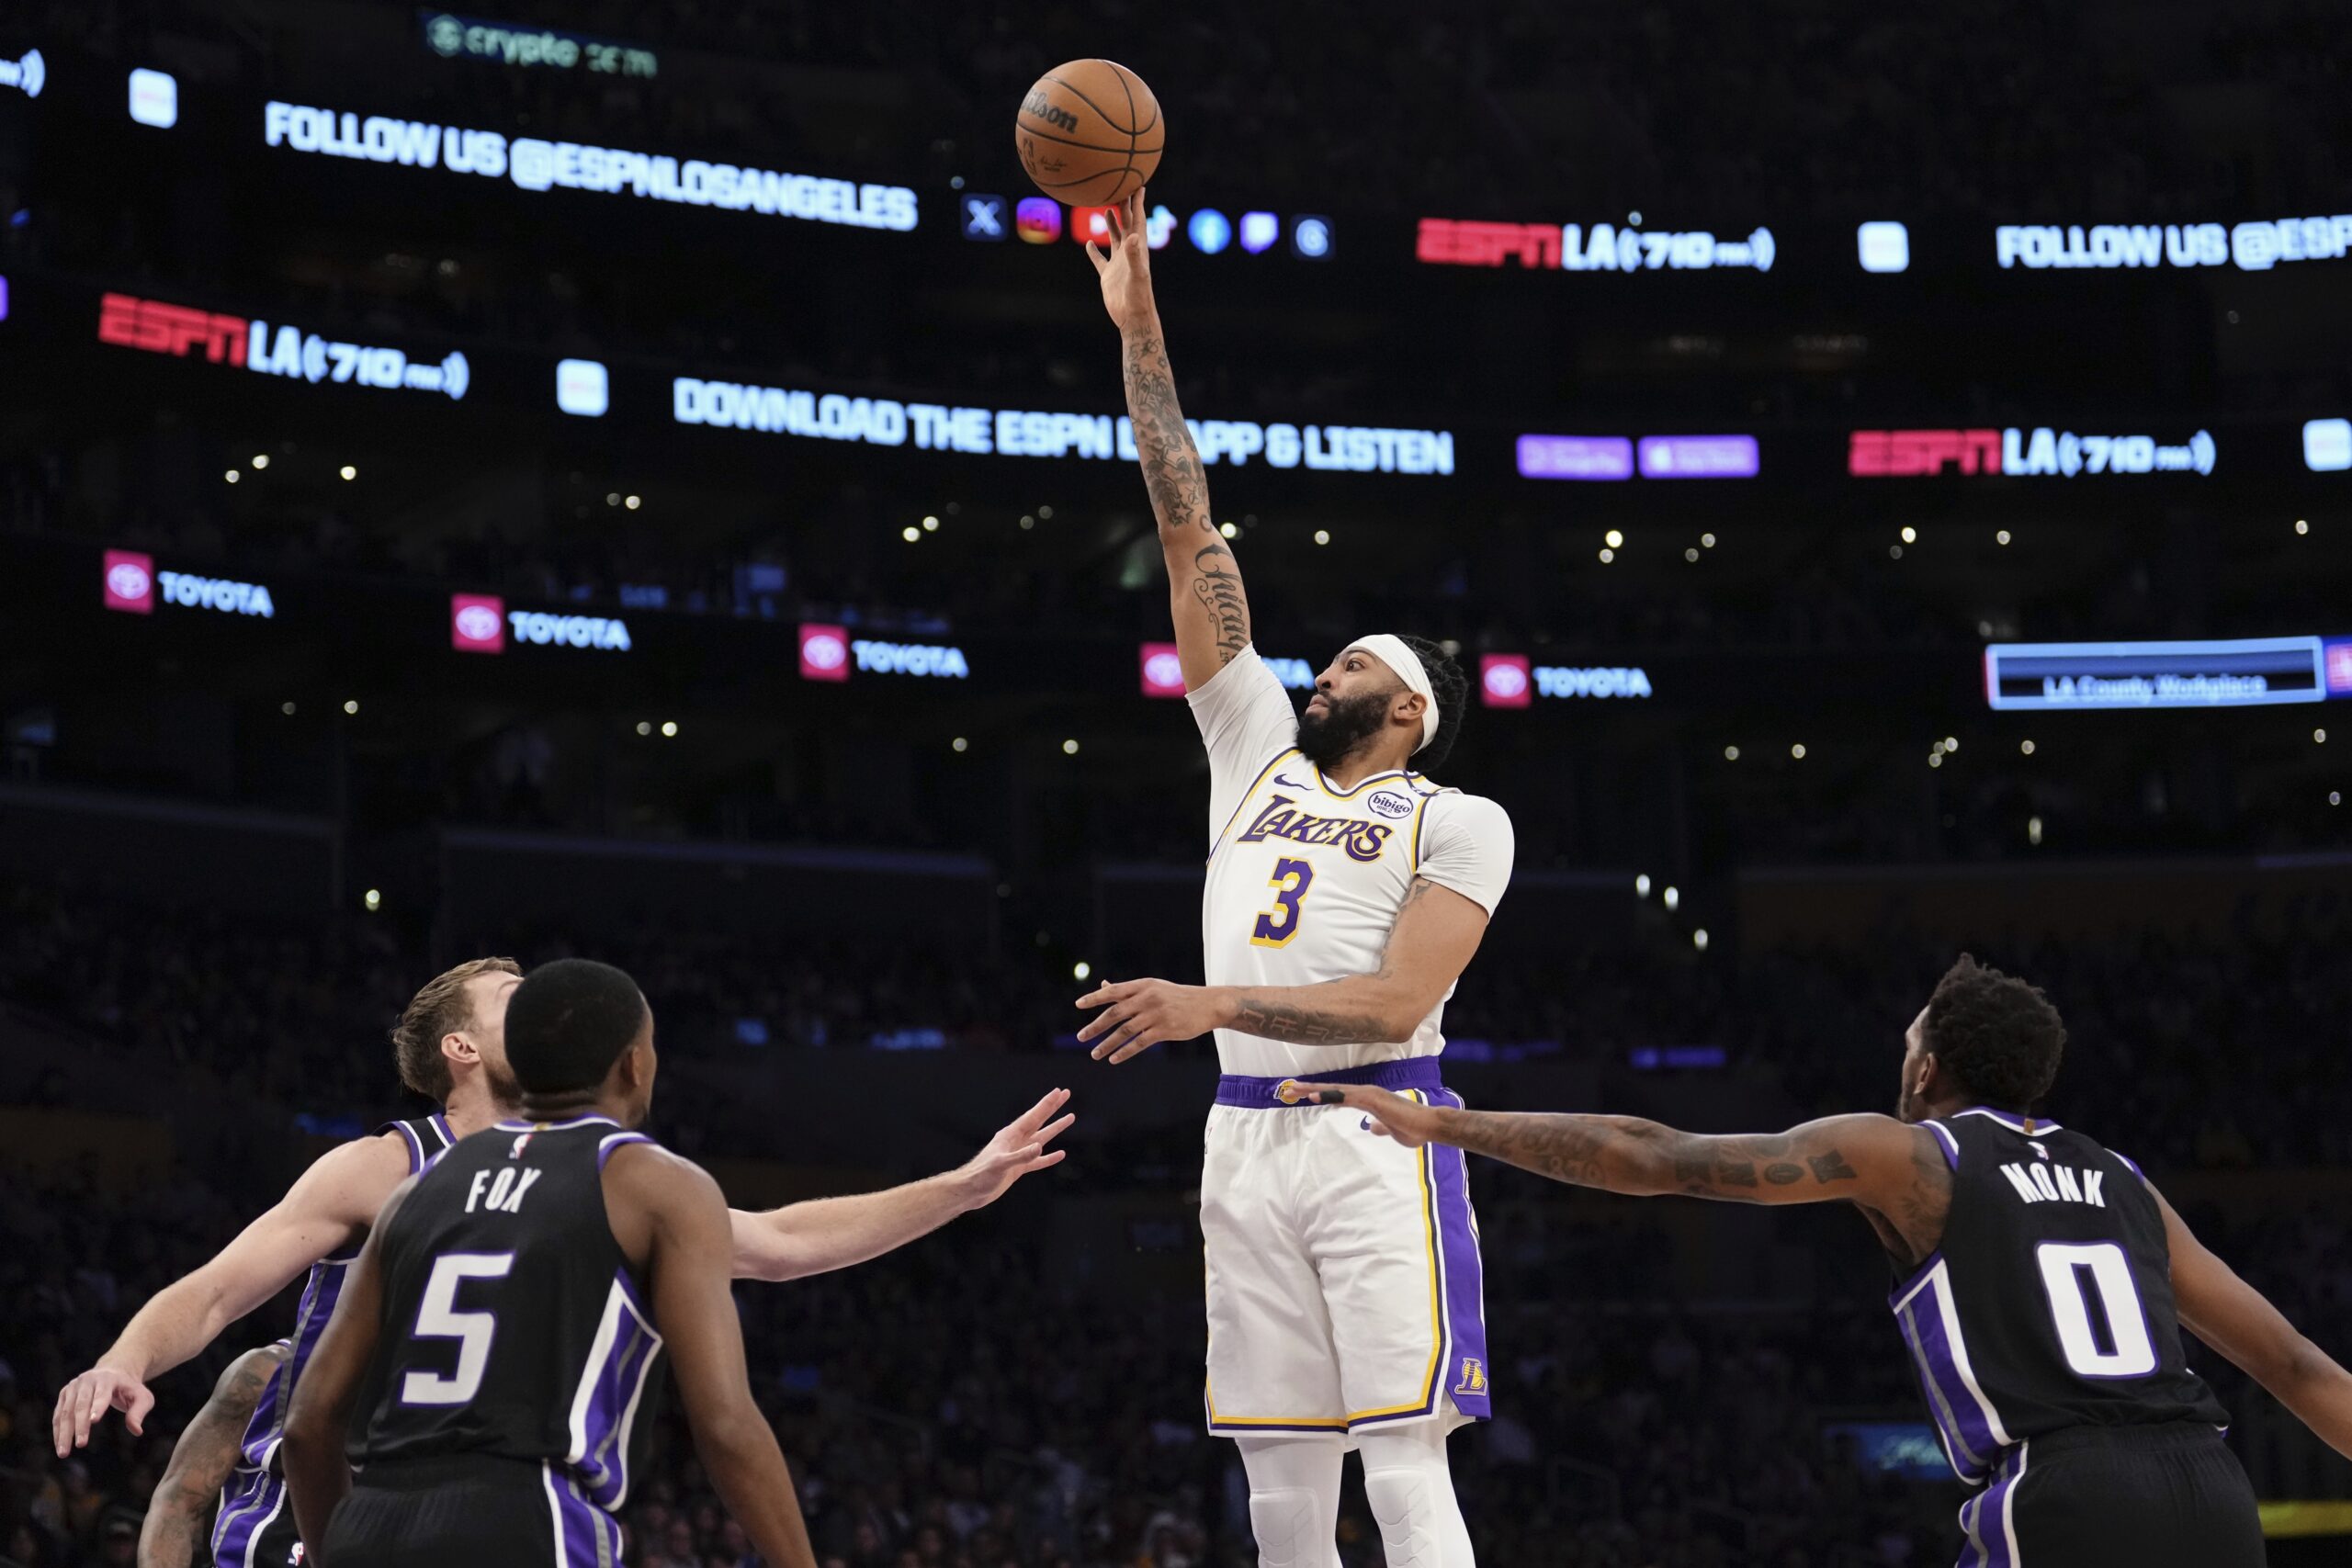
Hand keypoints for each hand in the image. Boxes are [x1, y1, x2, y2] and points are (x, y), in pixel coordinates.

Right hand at [53, 1363, 153, 1454]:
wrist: (114, 1371)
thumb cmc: (130, 1388)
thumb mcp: (142, 1397)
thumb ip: (139, 1413)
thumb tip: (137, 1431)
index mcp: (108, 1378)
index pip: (102, 1394)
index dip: (98, 1407)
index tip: (93, 1422)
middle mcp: (88, 1380)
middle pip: (81, 1405)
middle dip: (80, 1426)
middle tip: (81, 1445)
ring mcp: (73, 1386)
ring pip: (66, 1411)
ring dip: (63, 1433)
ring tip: (64, 1453)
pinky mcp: (64, 1394)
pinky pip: (59, 1414)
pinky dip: (57, 1430)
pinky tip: (59, 1445)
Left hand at [950, 1088, 1074, 1209]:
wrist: (970, 1191)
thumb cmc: (981, 1175)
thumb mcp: (1001, 1164)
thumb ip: (1021, 1156)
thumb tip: (1040, 1147)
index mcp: (1010, 1135)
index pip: (1033, 1116)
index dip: (1046, 1104)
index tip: (1058, 1092)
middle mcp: (1016, 1141)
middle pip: (1039, 1121)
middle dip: (1053, 1108)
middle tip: (1066, 1094)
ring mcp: (1018, 1154)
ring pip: (1042, 1138)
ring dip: (1056, 1128)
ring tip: (1070, 1117)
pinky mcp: (1018, 1168)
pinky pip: (1038, 1161)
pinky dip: (1049, 1157)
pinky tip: (1060, 1154)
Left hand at [1077, 978, 1225, 1062]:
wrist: (1208, 1005)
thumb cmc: (1177, 996)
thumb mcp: (1152, 987)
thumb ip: (1127, 990)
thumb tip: (1103, 985)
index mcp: (1142, 986)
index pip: (1113, 991)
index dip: (1095, 998)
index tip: (1079, 1004)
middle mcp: (1147, 998)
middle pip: (1115, 1013)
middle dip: (1096, 1026)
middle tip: (1081, 1037)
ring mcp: (1155, 1015)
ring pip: (1125, 1031)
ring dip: (1107, 1044)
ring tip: (1094, 1054)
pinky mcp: (1164, 1030)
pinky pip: (1139, 1043)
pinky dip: (1124, 1052)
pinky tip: (1113, 1059)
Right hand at [1084, 188, 1156, 332]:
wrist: (1132, 318)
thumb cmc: (1138, 298)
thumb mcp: (1137, 275)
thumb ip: (1133, 255)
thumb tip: (1132, 236)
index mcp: (1138, 249)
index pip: (1138, 221)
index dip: (1138, 204)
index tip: (1138, 186)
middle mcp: (1129, 253)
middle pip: (1126, 224)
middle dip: (1125, 206)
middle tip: (1121, 187)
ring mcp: (1118, 264)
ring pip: (1114, 238)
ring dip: (1112, 223)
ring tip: (1108, 207)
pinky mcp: (1108, 275)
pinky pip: (1100, 259)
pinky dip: (1094, 251)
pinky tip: (1089, 243)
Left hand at [1291, 1083, 1440, 1147]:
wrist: (1429, 1126)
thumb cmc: (1413, 1128)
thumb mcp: (1391, 1130)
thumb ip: (1380, 1127)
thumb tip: (1372, 1127)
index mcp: (1370, 1099)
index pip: (1340, 1095)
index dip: (1322, 1094)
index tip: (1303, 1095)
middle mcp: (1367, 1093)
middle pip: (1334, 1089)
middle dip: (1311, 1089)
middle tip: (1289, 1088)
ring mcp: (1370, 1095)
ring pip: (1337, 1090)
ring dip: (1315, 1090)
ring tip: (1296, 1090)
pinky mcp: (1374, 1101)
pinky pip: (1347, 1097)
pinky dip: (1330, 1095)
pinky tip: (1316, 1097)